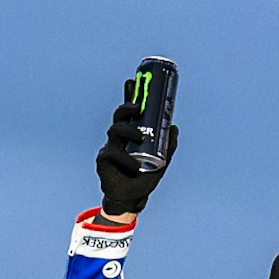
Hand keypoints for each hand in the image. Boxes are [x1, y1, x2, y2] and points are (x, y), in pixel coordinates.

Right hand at [96, 81, 177, 215]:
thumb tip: (174, 127)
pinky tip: (133, 165)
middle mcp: (119, 136)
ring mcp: (110, 146)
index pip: (129, 111)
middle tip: (139, 108)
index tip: (132, 80)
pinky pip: (112, 153)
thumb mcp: (162, 160)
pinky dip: (124, 158)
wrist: (132, 198)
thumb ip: (168, 145)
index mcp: (132, 132)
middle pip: (119, 115)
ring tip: (139, 136)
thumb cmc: (145, 177)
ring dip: (127, 130)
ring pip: (114, 130)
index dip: (129, 95)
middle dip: (127, 107)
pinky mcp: (104, 159)